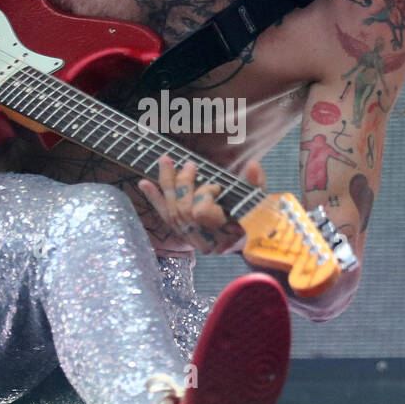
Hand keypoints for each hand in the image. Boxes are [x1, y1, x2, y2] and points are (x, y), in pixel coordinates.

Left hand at [138, 154, 265, 254]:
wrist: (249, 238)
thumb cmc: (256, 217)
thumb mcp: (260, 199)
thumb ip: (257, 183)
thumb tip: (253, 166)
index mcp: (227, 236)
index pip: (200, 212)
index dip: (204, 194)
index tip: (217, 186)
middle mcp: (206, 243)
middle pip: (182, 210)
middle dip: (183, 183)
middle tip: (189, 164)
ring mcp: (192, 241)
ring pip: (171, 212)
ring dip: (167, 184)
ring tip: (165, 161)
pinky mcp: (182, 235)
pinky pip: (165, 217)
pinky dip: (155, 199)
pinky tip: (144, 183)